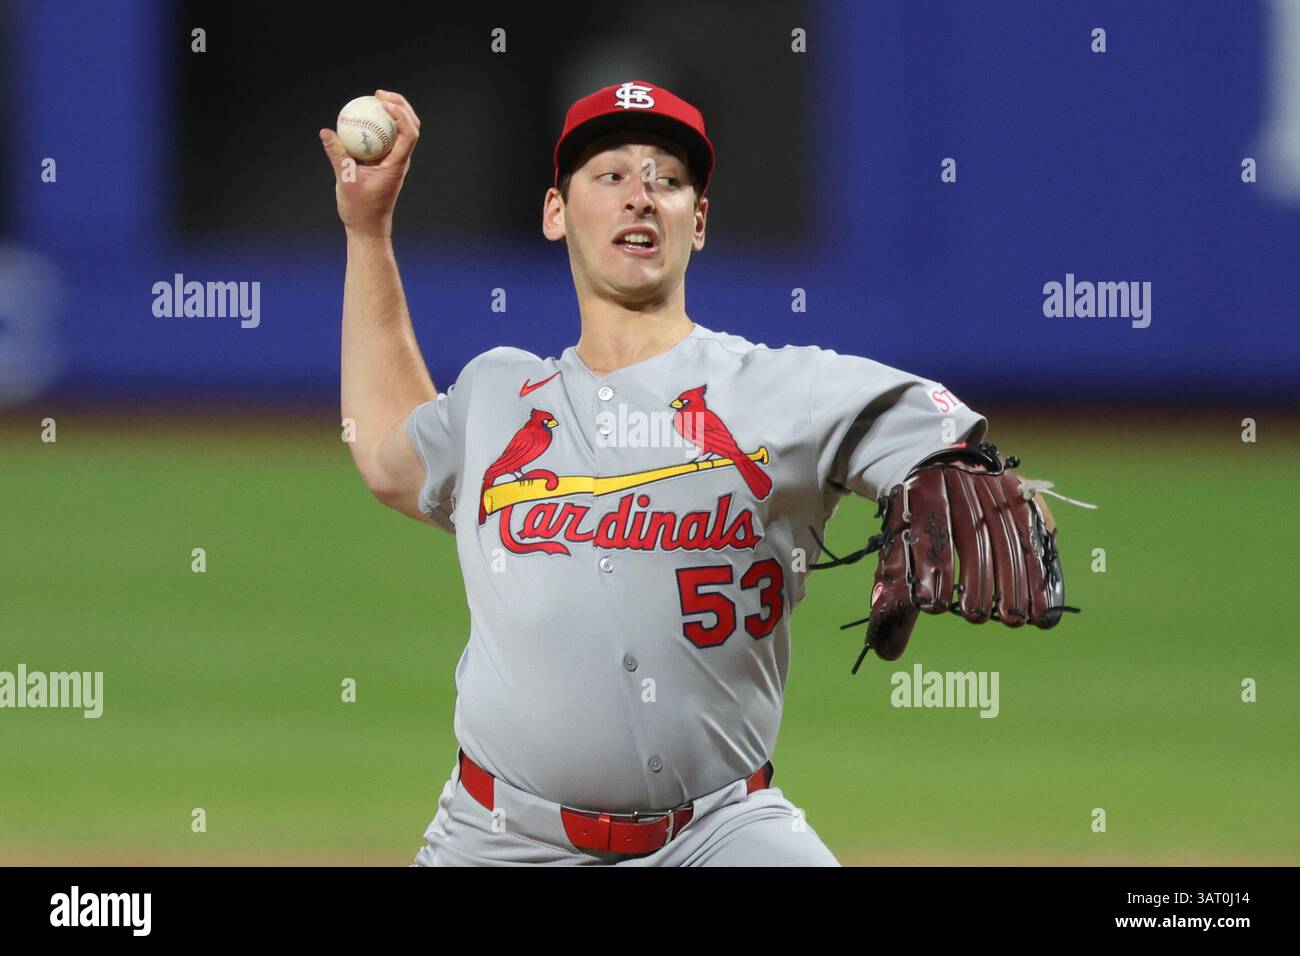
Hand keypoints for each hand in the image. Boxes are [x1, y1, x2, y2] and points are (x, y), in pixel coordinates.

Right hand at [319, 90, 421, 239]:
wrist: (368, 229)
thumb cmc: (360, 210)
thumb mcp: (345, 182)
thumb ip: (337, 156)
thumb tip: (326, 132)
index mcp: (397, 165)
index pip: (409, 134)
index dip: (401, 114)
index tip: (383, 103)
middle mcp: (400, 161)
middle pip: (410, 126)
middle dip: (399, 105)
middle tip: (378, 94)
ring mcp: (394, 161)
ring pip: (401, 131)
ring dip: (392, 112)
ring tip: (373, 99)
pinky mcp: (385, 163)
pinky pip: (385, 138)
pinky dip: (378, 125)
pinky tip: (362, 116)